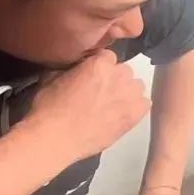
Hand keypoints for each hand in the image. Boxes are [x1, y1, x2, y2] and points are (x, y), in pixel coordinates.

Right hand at [29, 50, 149, 161]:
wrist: (55, 137)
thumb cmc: (49, 108)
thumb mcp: (52, 77)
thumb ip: (73, 67)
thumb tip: (78, 66)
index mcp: (100, 64)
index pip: (108, 57)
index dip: (100, 67)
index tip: (93, 77)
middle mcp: (119, 75)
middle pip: (124, 71)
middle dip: (114, 80)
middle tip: (100, 94)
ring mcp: (130, 95)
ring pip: (136, 87)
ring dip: (126, 92)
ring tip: (111, 105)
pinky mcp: (136, 114)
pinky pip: (144, 104)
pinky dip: (135, 107)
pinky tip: (121, 115)